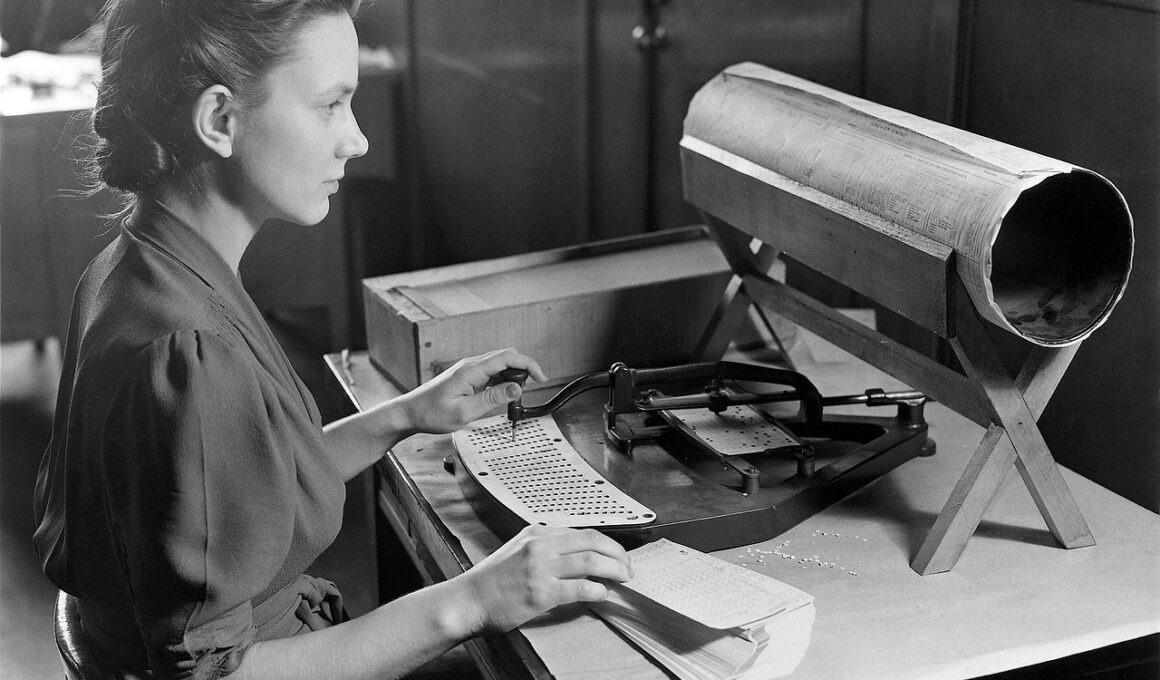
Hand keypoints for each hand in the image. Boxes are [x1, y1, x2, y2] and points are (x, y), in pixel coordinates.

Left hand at [399, 348, 547, 434]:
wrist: (410, 413)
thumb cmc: (432, 413)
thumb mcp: (465, 411)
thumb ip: (492, 399)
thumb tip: (517, 388)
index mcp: (471, 370)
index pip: (508, 357)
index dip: (529, 365)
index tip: (541, 378)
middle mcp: (471, 365)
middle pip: (507, 357)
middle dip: (524, 369)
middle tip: (531, 388)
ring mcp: (469, 369)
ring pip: (500, 364)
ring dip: (513, 376)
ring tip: (515, 397)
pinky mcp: (467, 376)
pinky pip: (491, 372)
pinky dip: (503, 380)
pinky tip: (502, 395)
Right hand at [454, 525, 632, 634]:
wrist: (468, 601)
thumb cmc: (491, 581)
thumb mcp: (518, 551)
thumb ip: (545, 549)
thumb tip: (576, 559)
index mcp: (536, 532)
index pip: (581, 532)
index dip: (605, 543)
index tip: (616, 553)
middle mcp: (540, 545)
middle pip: (592, 540)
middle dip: (617, 552)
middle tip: (628, 566)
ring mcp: (541, 567)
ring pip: (591, 560)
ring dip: (614, 569)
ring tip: (624, 578)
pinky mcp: (541, 592)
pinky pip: (580, 587)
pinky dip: (598, 590)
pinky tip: (603, 594)